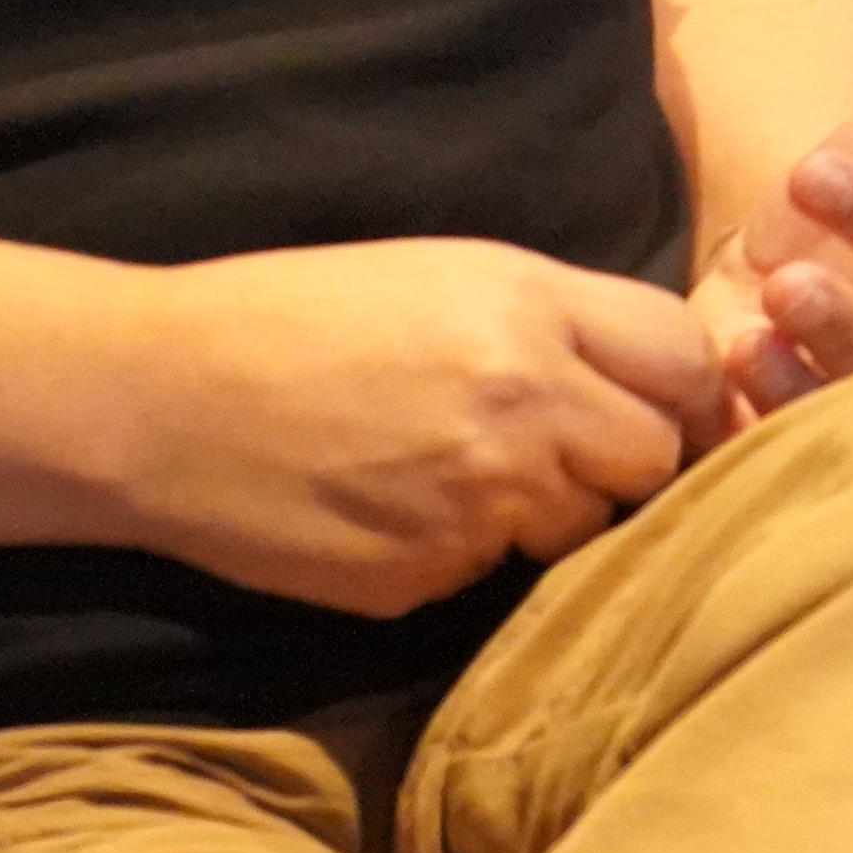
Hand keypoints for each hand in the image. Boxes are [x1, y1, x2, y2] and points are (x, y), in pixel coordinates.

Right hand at [113, 237, 728, 614]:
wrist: (161, 401)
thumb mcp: (443, 273)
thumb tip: (653, 381)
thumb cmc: (296, 317)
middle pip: (656, 457)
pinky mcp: (428, 579)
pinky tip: (398, 510)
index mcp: (528, 308)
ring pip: (582, 529)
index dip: (691, 389)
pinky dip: (467, 552)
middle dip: (628, 459)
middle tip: (570, 450)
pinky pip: (493, 574)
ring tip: (462, 472)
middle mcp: (522, 406)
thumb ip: (557, 321)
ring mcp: (477, 504)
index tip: (675, 408)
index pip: (685, 360)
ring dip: (549, 512)